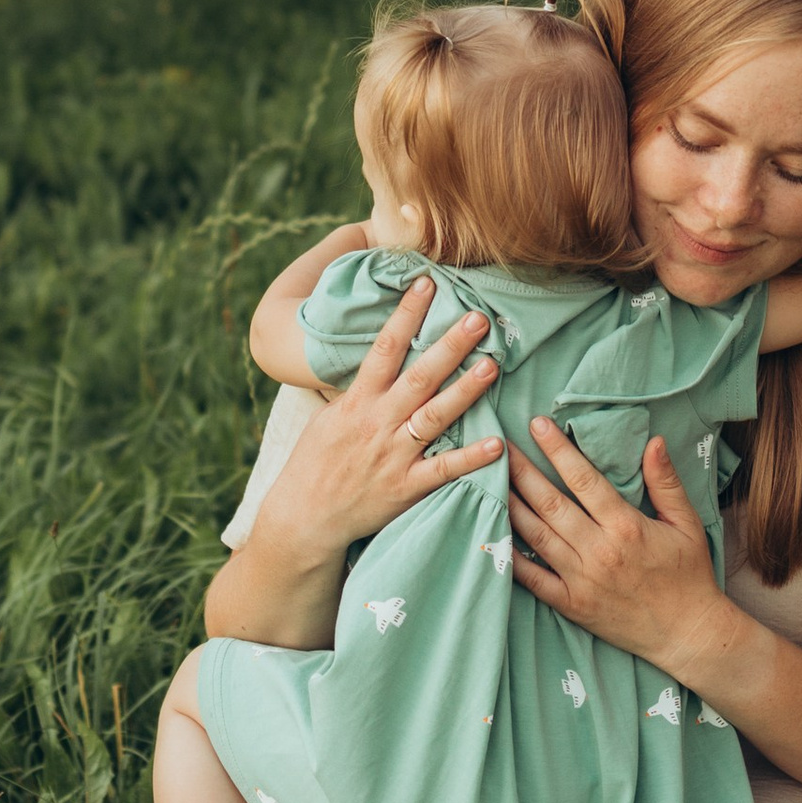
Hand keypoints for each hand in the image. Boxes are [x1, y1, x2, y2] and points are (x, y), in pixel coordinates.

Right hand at [251, 275, 503, 566]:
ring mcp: (393, 456)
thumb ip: (360, 392)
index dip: (406, 314)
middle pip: (418, 376)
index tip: (427, 284)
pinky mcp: (405, 488)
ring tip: (492, 365)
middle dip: (449, 345)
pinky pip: (443, 470)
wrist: (303, 518)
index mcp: (356, 402)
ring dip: (465, 390)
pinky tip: (497, 442)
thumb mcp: (329, 418)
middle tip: (478, 318)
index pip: (384, 348)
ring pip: (434, 416)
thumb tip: (383, 360)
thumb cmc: (315, 464)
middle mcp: (376, 423)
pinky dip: (470, 457)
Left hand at [506, 423, 736, 682]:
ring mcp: (581, 580)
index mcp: (626, 527)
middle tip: (500, 445)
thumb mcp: (686, 524)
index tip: (537, 425)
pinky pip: (532, 579)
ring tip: (491, 479)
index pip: (584, 479)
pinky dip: (511, 556)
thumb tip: (654, 441)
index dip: (557, 450)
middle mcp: (599, 551)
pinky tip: (494, 533)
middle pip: (550, 503)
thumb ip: (666, 483)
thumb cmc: (688, 575)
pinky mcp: (571, 605)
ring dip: (511, 505)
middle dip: (522, 471)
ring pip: (536, 535)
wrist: (687, 633)